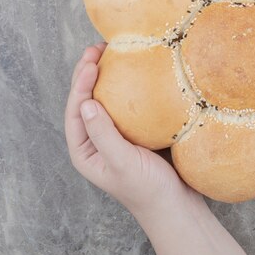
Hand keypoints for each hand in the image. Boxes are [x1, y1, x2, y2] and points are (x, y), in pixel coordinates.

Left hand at [64, 44, 204, 216]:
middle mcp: (96, 140)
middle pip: (87, 100)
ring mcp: (116, 134)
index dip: (79, 85)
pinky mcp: (136, 131)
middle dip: (88, 73)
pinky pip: (128, 103)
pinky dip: (129, 85)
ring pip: (107, 99)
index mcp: (85, 150)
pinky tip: (136, 70)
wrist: (178, 206)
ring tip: (111, 51)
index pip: (76, 111)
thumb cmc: (148, 190)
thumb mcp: (122, 162)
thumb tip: (86, 103)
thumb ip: (103, 134)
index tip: (91, 64)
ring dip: (107, 75)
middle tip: (97, 48)